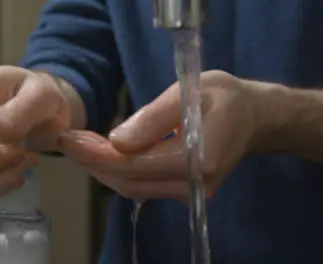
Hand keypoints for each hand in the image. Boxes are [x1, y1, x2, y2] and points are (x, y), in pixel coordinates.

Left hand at [57, 71, 264, 199]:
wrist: (253, 117)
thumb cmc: (224, 97)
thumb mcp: (189, 92)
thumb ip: (153, 118)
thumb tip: (115, 142)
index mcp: (199, 158)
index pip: (135, 165)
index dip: (97, 156)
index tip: (69, 140)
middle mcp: (194, 184)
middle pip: (130, 183)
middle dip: (94, 163)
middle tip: (69, 141)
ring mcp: (191, 192)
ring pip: (134, 188)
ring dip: (103, 169)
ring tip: (81, 146)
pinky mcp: (185, 191)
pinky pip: (144, 186)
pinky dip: (120, 172)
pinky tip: (105, 155)